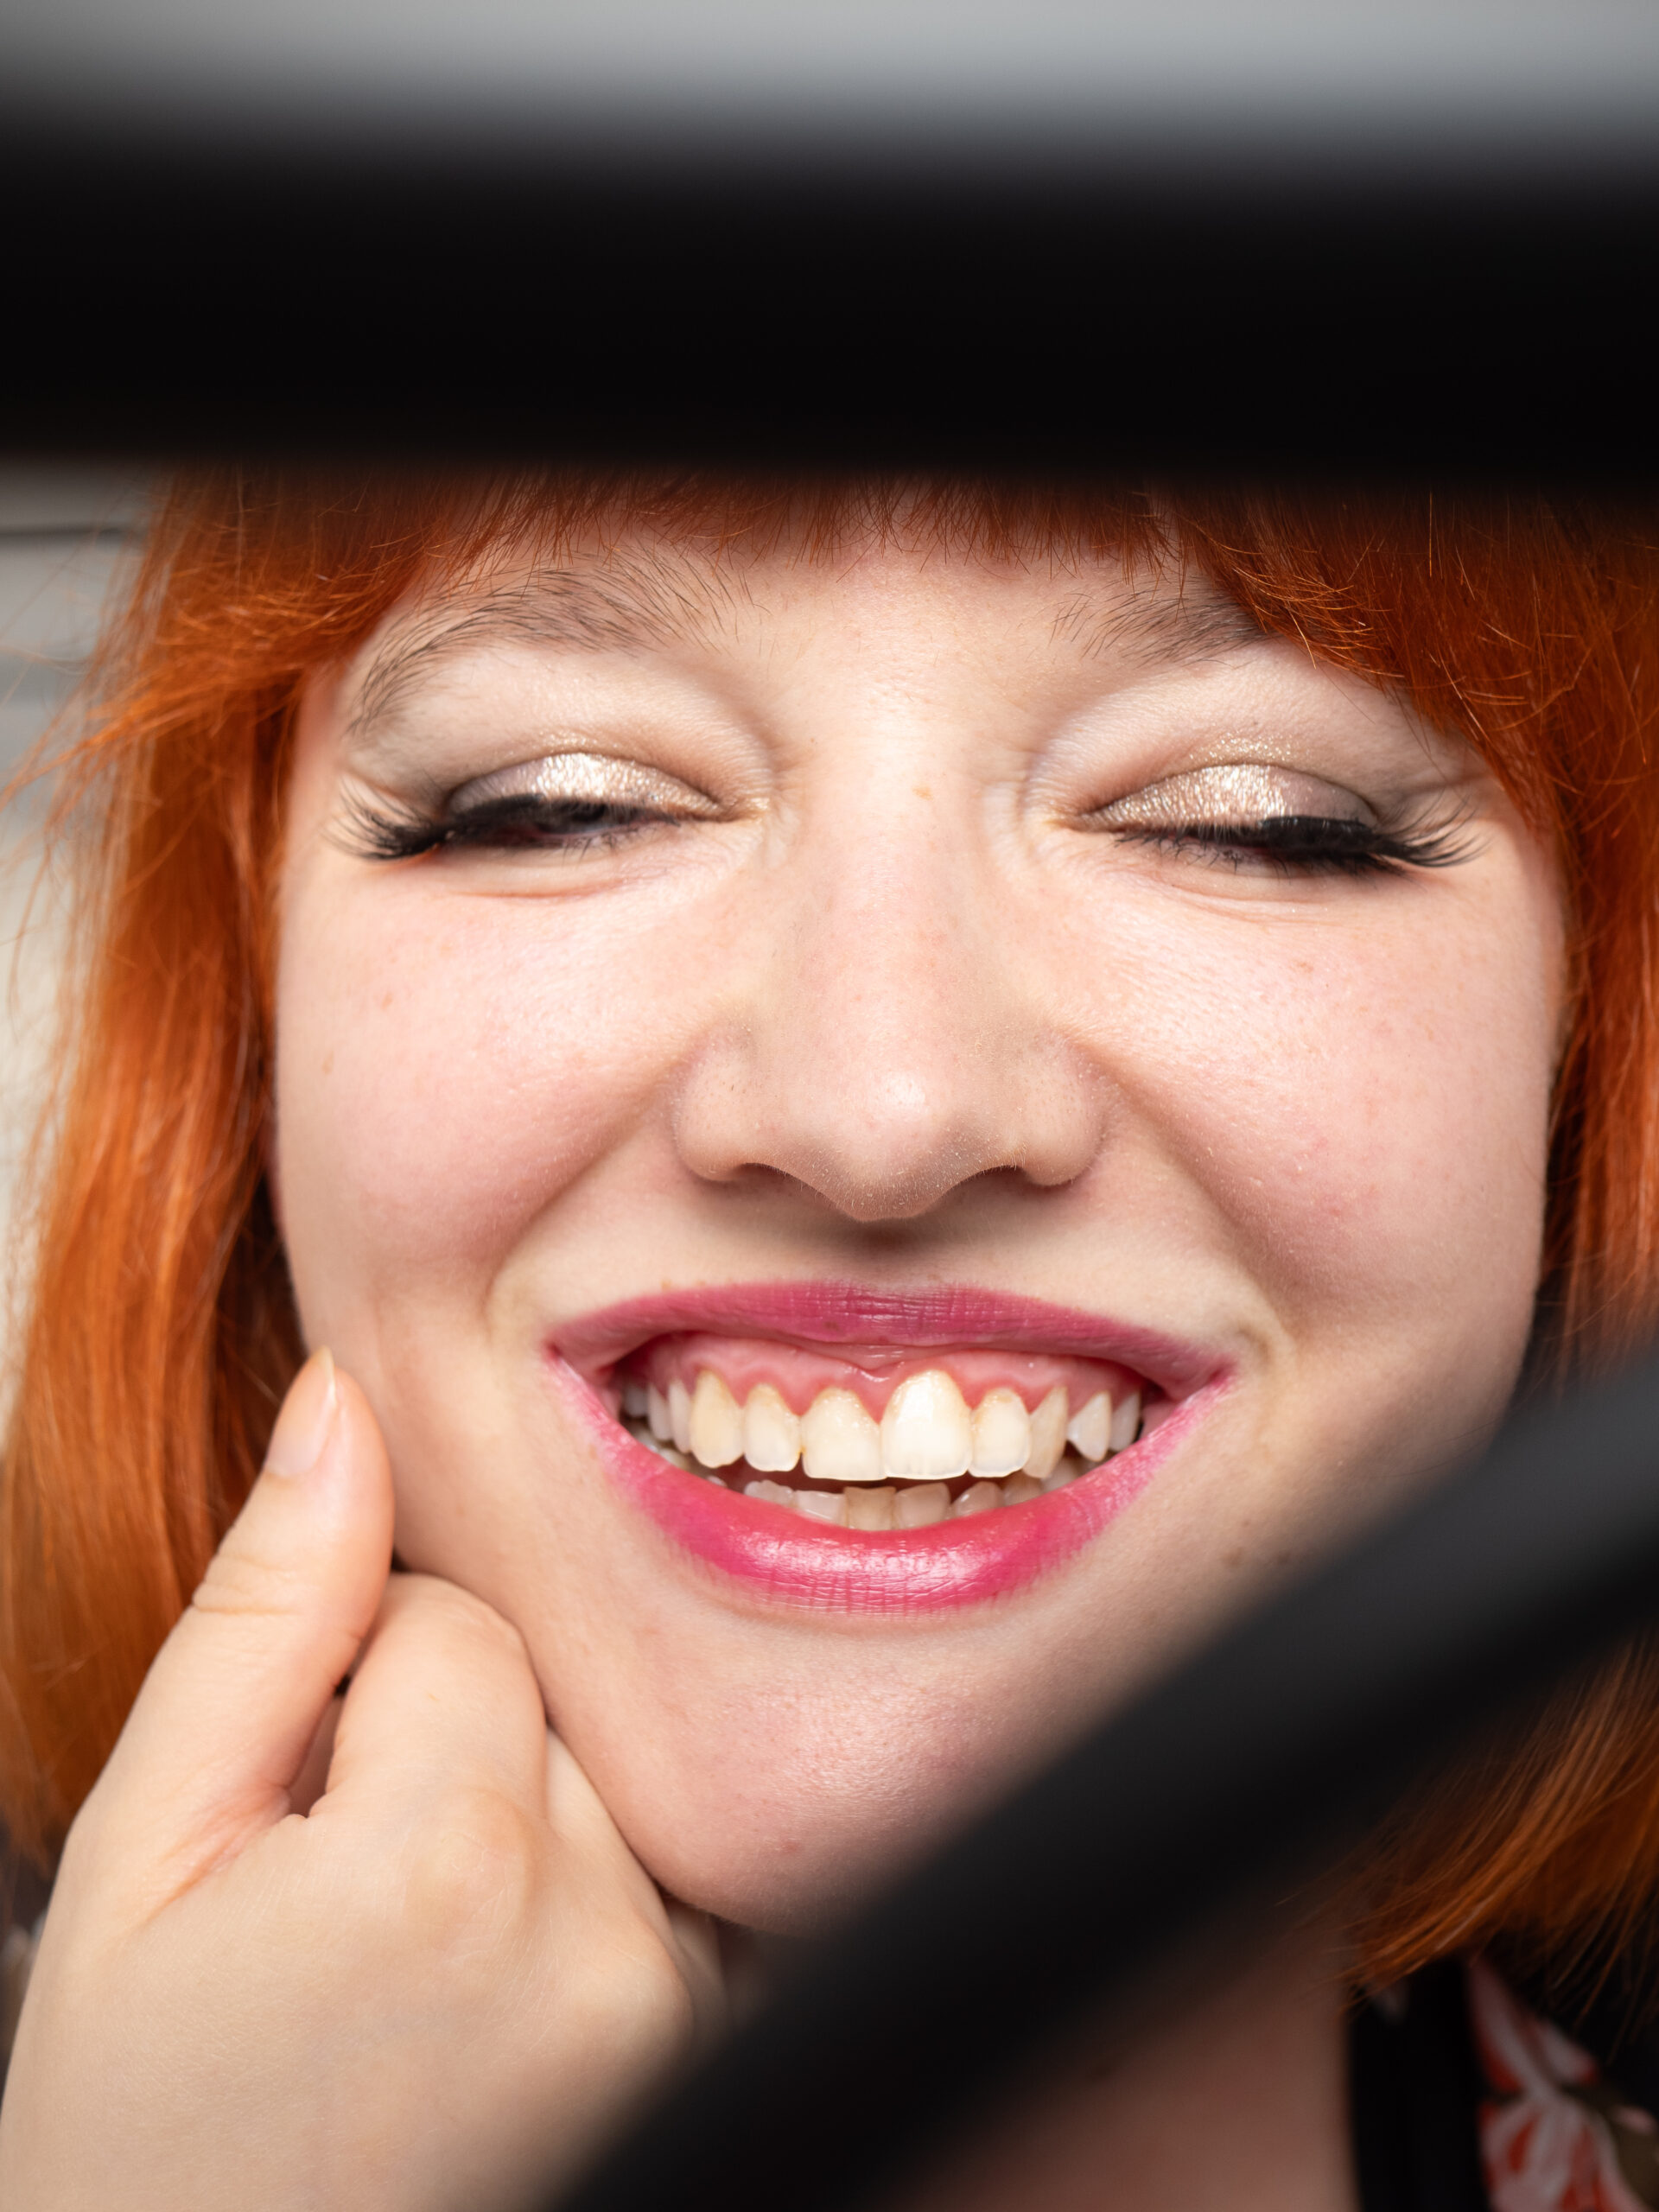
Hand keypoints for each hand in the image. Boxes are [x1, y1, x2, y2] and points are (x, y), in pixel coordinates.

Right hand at [0, 1351, 722, 2210]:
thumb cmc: (148, 2134)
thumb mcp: (147, 1861)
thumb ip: (260, 1616)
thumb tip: (342, 1400)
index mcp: (447, 1859)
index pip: (457, 1613)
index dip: (353, 1688)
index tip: (298, 1813)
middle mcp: (602, 1936)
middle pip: (556, 1688)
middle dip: (453, 1744)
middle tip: (352, 1898)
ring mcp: (677, 2014)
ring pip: (620, 1772)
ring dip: (534, 1816)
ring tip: (423, 1956)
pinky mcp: (719, 2059)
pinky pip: (682, 1878)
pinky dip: (606, 1895)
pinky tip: (502, 1992)